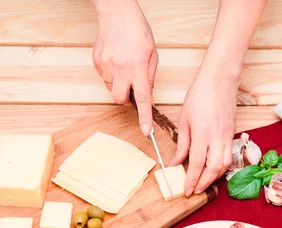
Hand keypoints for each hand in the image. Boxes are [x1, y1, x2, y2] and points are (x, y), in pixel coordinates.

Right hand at [91, 0, 157, 134]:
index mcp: (138, 68)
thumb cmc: (137, 30)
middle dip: (125, 98)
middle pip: (120, 99)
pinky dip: (111, 72)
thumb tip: (147, 97)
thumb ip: (149, 77)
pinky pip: (104, 77)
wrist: (116, 11)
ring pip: (112, 88)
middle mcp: (121, 69)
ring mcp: (107, 66)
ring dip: (118, 82)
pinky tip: (115, 58)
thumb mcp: (152, 54)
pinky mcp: (97, 62)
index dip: (144, 117)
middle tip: (130, 85)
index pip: (142, 99)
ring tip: (123, 63)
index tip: (145, 131)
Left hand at [170, 68, 236, 195]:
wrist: (220, 80)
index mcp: (202, 133)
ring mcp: (227, 136)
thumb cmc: (200, 95)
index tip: (186, 190)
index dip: (192, 180)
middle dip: (204, 183)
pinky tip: (213, 170)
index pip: (197, 163)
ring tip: (203, 182)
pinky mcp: (233, 134)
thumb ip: (182, 144)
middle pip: (214, 169)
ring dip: (214, 178)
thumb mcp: (184, 119)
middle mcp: (217, 137)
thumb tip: (176, 162)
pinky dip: (221, 167)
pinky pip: (229, 157)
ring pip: (225, 165)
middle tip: (195, 191)